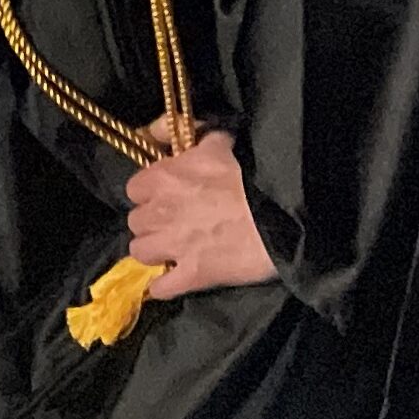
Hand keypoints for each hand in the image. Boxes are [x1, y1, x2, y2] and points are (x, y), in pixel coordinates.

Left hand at [124, 128, 275, 296]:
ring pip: (141, 252)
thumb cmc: (252, 176)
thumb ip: (183, 133)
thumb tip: (156, 131)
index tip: (166, 196)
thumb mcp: (218, 142)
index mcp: (162, 179)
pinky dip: (164, 287)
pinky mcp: (193, 276)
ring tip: (173, 251)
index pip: (134, 189)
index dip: (150, 194)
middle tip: (174, 224)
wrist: (283, 218)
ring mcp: (174, 246)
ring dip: (155, 252)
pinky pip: (162, 288)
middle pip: (136, 222)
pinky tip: (173, 280)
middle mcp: (159, 213)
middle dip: (152, 223)